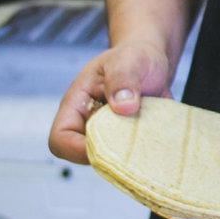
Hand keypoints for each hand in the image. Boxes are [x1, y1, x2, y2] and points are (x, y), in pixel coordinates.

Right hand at [48, 39, 174, 162]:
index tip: (108, 143)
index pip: (60, 139)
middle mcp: (89, 124)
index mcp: (77, 105)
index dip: (77, 149)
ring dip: (131, 156)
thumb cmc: (133, 57)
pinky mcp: (128, 142)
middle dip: (111, 156)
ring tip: (150, 135)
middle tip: (137, 139)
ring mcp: (109, 136)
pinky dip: (145, 155)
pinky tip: (159, 140)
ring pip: (111, 162)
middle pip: (86, 157)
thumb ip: (123, 78)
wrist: (152, 60)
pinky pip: (131, 159)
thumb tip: (123, 106)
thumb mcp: (128, 59)